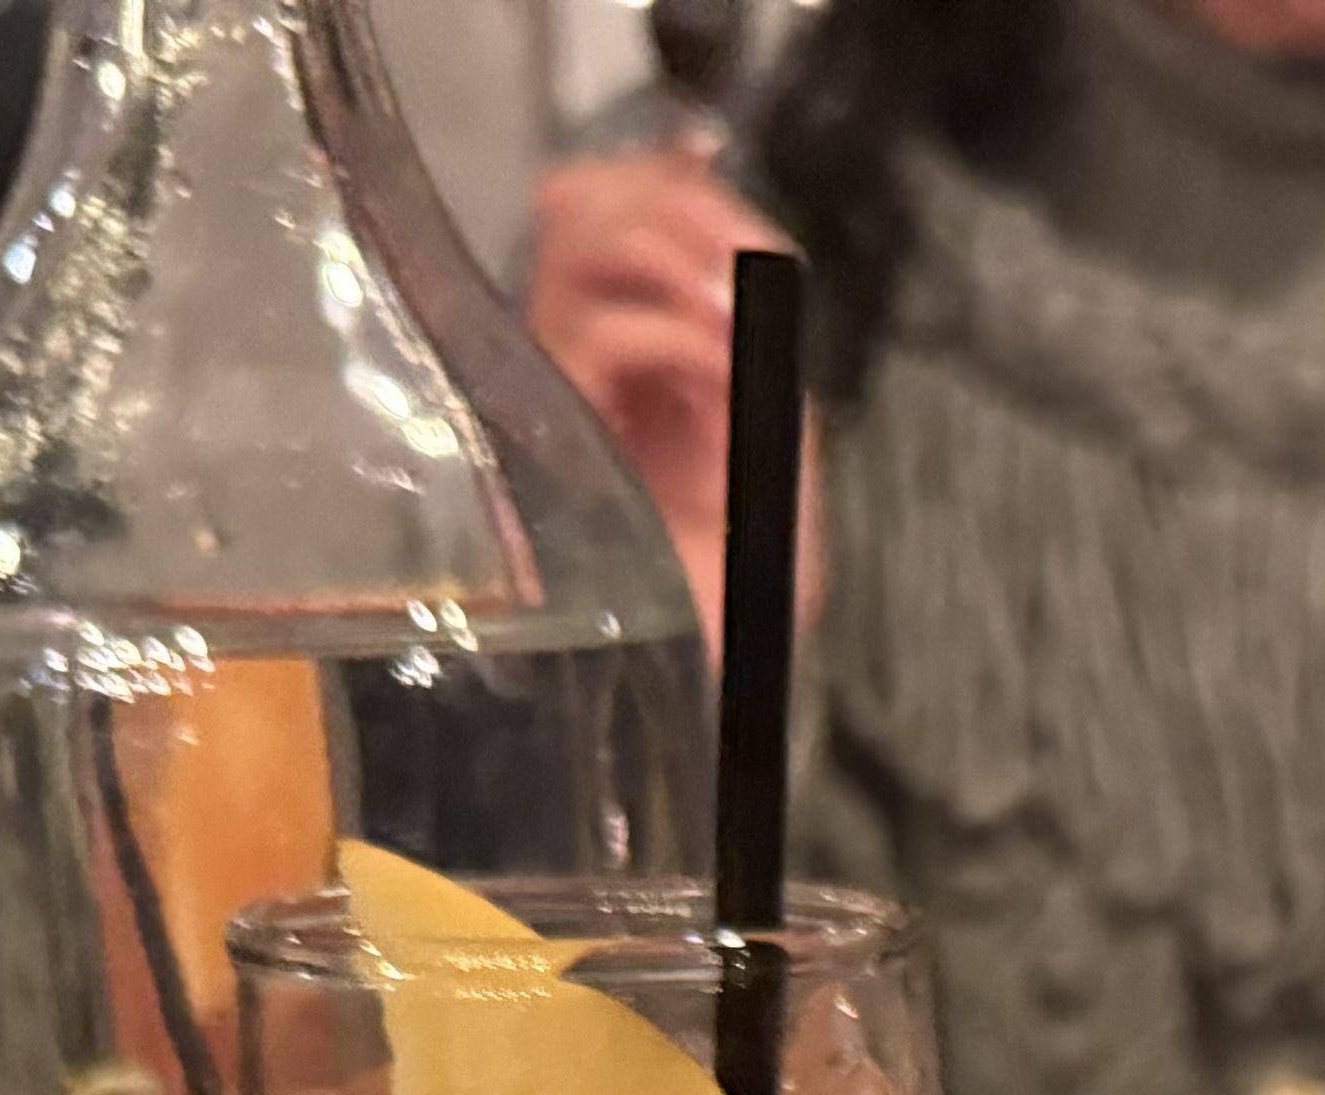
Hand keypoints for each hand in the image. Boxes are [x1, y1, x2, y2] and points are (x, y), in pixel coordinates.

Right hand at [530, 140, 816, 655]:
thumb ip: (754, 340)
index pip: (615, 203)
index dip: (676, 188)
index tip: (744, 237)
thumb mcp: (774, 434)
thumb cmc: (744, 581)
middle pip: (583, 199)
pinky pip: (597, 334)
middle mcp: (581, 356)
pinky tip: (716, 382)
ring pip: (575, 242)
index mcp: (633, 348)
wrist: (720, 676)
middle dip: (674, 208)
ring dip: (673, 256)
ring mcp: (556, 390)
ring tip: (727, 325)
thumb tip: (735, 249)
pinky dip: (675, 333)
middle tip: (733, 277)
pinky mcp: (550, 436)